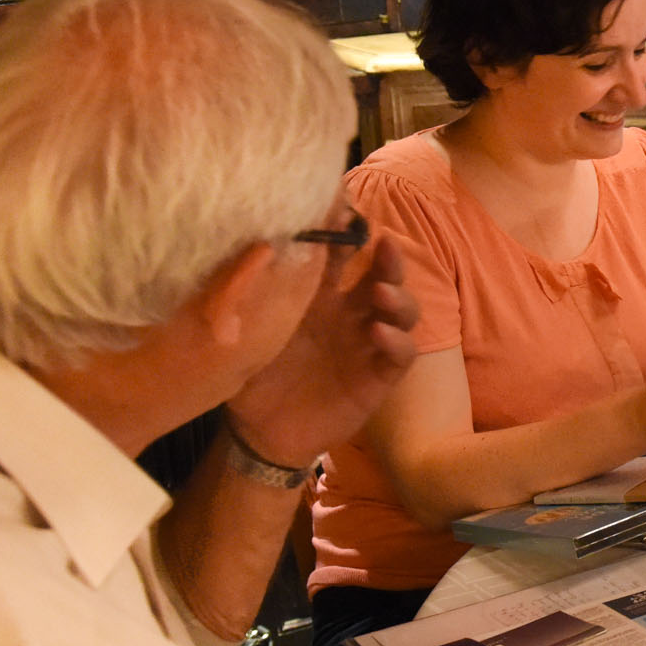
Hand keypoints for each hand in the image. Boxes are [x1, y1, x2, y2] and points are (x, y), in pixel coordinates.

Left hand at [227, 234, 419, 467]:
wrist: (260, 434)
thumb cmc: (251, 378)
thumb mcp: (242, 333)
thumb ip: (246, 296)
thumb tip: (247, 249)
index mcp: (316, 297)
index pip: (340, 256)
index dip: (347, 233)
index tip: (345, 212)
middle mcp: (348, 315)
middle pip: (382, 275)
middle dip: (388, 259)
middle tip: (383, 245)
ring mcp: (367, 344)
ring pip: (402, 310)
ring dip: (399, 296)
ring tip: (380, 293)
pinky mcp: (378, 377)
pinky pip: (400, 354)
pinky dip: (397, 340)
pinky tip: (378, 334)